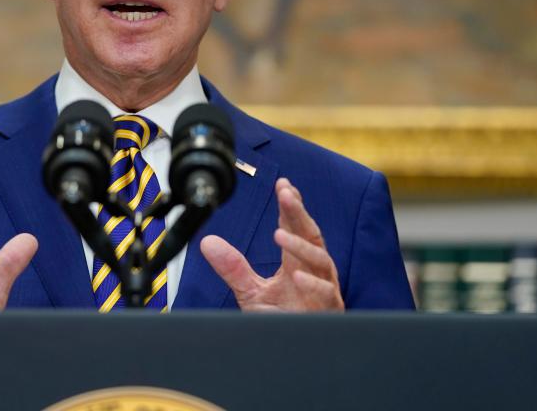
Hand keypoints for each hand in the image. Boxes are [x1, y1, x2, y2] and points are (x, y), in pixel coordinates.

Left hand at [200, 177, 343, 311]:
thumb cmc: (283, 319)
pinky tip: (298, 276)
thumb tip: (208, 243)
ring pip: (320, 260)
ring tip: (280, 234)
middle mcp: (313, 270)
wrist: (297, 350)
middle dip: (298, 213)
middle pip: (310, 234)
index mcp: (297, 263)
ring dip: (300, 245)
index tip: (282, 186)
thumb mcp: (251, 292)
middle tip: (285, 193)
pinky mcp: (327, 309)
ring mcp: (323, 288)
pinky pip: (324, 293)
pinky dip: (313, 284)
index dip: (291, 206)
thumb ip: (233, 268)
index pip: (296, 228)